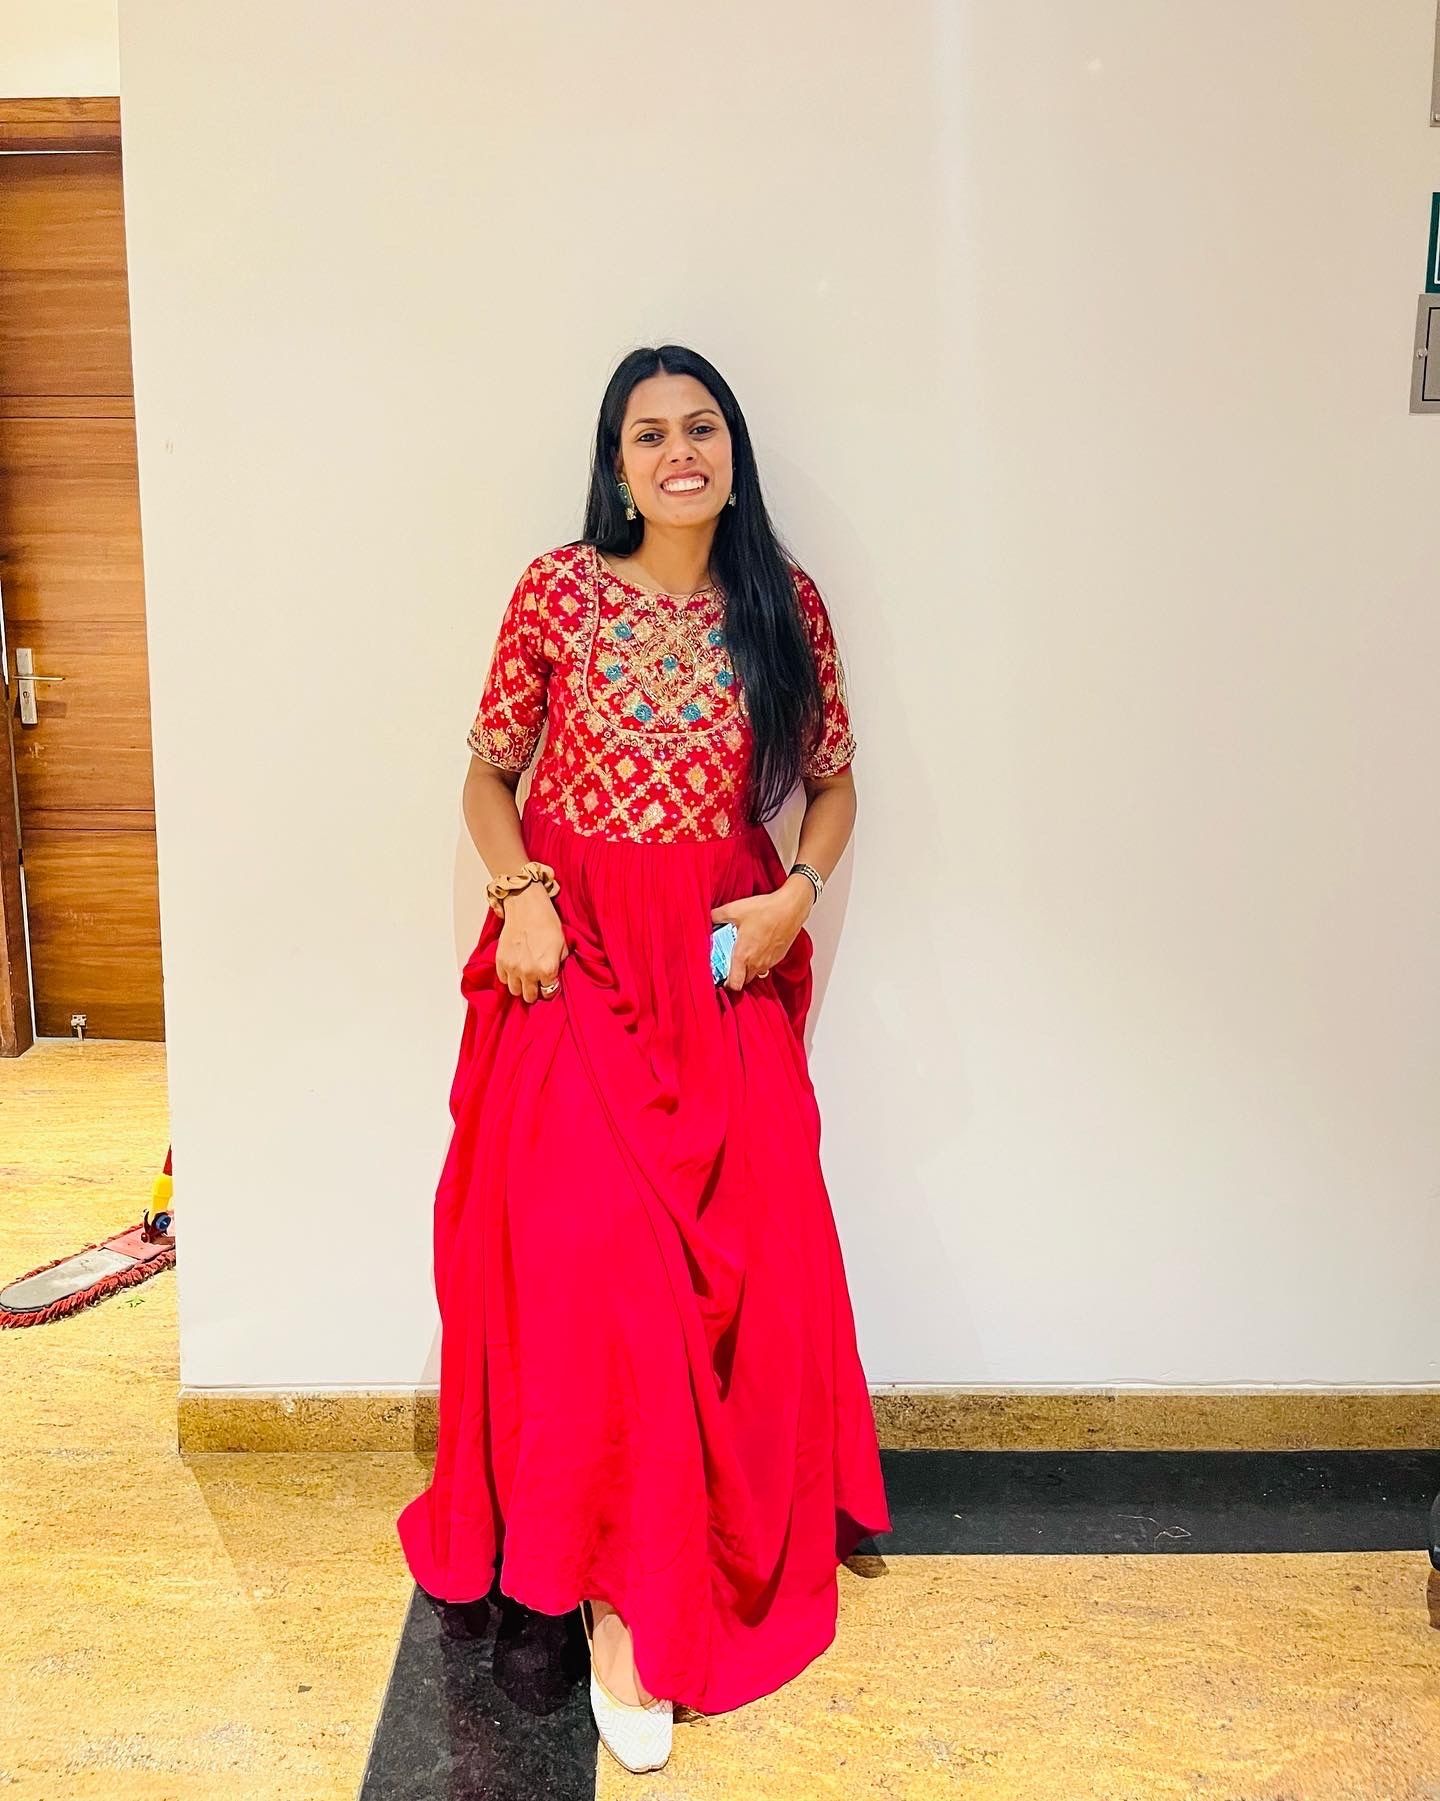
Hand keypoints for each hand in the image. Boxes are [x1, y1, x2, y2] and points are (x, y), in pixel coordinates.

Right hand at [495, 885, 568, 1001]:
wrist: (527, 907)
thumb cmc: (546, 922)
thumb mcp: (562, 944)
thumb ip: (559, 964)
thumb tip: (554, 974)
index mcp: (547, 969)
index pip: (549, 992)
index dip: (550, 988)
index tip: (549, 984)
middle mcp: (529, 972)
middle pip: (530, 996)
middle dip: (535, 991)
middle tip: (537, 983)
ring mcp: (513, 968)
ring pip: (515, 991)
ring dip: (521, 986)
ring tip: (525, 977)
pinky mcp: (500, 961)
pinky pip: (503, 979)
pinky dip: (508, 976)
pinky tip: (515, 969)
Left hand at [710, 878, 812, 991]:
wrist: (790, 908)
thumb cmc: (765, 910)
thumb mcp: (734, 909)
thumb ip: (716, 916)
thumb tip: (708, 917)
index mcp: (743, 956)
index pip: (735, 984)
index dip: (727, 984)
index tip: (723, 977)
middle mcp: (757, 963)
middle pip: (744, 980)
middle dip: (737, 975)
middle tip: (732, 963)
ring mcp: (769, 961)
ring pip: (756, 973)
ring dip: (750, 968)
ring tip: (745, 952)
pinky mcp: (779, 956)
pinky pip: (767, 965)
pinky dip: (761, 960)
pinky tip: (758, 945)